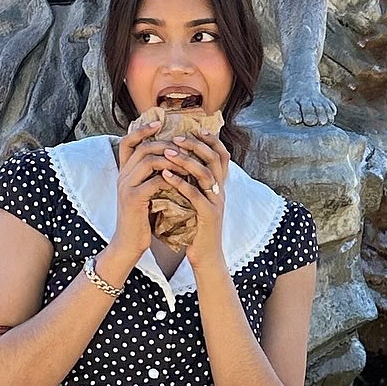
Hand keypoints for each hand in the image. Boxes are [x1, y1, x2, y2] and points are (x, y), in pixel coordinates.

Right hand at [110, 111, 184, 267]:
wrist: (129, 244)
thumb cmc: (141, 220)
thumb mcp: (145, 193)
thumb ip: (152, 176)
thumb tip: (171, 160)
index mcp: (124, 173)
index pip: (128, 142)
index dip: (142, 130)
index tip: (158, 123)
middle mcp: (122, 176)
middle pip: (142, 147)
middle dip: (164, 144)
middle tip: (183, 146)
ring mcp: (126, 187)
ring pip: (148, 161)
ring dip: (170, 159)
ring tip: (186, 162)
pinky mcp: (133, 200)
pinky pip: (154, 182)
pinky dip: (170, 180)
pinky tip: (182, 182)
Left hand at [153, 128, 229, 273]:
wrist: (206, 256)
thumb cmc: (197, 228)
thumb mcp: (198, 201)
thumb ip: (194, 183)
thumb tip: (181, 163)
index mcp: (219, 186)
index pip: (221, 154)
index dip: (210, 139)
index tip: (193, 129)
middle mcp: (221, 191)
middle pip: (215, 158)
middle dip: (196, 144)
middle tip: (176, 137)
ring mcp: (216, 202)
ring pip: (205, 173)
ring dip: (186, 160)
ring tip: (168, 152)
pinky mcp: (209, 215)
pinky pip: (195, 194)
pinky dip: (180, 183)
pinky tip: (165, 176)